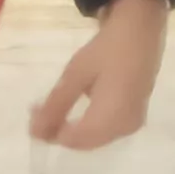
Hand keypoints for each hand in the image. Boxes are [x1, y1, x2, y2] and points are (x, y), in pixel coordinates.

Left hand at [29, 0, 168, 150]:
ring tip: (55, 108)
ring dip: (74, 128)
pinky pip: (106, 131)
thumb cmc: (107, 49)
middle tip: (39, 111)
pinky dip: (89, 125)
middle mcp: (124, 127)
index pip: (73, 140)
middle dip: (61, 131)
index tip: (33, 114)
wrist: (141, 31)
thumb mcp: (76, 74)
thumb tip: (35, 134)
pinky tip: (79, 108)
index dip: (51, 132)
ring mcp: (132, 124)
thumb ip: (55, 106)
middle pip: (84, 142)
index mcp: (110, 117)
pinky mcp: (135, 117)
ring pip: (95, 139)